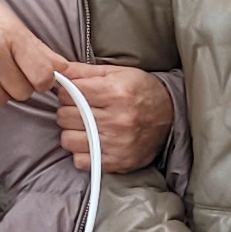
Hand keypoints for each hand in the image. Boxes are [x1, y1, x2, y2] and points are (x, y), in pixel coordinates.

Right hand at [0, 0, 62, 116]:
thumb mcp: (8, 19)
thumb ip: (36, 46)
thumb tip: (63, 66)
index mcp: (9, 34)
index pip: (43, 75)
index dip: (43, 80)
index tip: (36, 76)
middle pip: (23, 92)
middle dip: (17, 83)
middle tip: (4, 68)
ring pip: (1, 101)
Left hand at [53, 62, 175, 173]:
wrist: (172, 116)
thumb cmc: (142, 91)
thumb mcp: (117, 72)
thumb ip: (84, 71)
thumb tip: (58, 70)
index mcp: (115, 92)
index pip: (68, 93)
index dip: (66, 92)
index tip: (73, 93)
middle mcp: (116, 119)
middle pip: (65, 116)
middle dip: (68, 111)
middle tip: (79, 109)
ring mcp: (117, 143)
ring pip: (68, 139)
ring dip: (72, 132)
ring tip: (85, 126)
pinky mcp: (117, 161)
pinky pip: (80, 160)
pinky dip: (82, 152)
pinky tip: (92, 142)